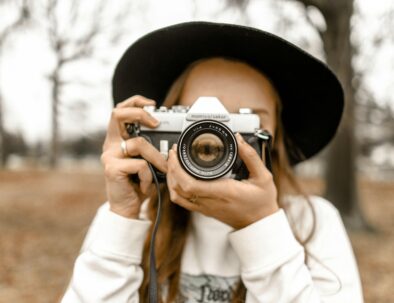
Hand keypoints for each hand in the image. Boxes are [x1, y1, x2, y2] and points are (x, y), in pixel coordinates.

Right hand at [101, 95, 167, 217]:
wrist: (127, 207)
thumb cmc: (138, 183)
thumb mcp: (146, 161)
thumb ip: (150, 148)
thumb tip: (170, 136)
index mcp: (118, 139)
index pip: (120, 111)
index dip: (135, 102)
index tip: (152, 104)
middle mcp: (110, 144)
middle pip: (118, 114)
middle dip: (140, 113)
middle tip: (156, 123)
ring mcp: (109, 156)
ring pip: (138, 144)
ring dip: (156, 158)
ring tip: (161, 170)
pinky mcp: (111, 169)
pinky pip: (140, 164)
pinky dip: (149, 176)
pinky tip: (146, 186)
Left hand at [166, 133, 278, 228]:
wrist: (260, 224)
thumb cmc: (262, 202)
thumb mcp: (263, 177)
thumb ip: (251, 156)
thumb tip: (239, 139)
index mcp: (223, 192)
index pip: (190, 184)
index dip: (177, 168)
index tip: (177, 153)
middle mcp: (211, 201)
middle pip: (178, 188)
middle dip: (171, 168)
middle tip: (174, 153)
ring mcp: (205, 208)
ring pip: (177, 196)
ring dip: (170, 179)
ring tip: (173, 163)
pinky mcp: (204, 210)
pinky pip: (183, 201)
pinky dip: (175, 189)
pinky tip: (178, 177)